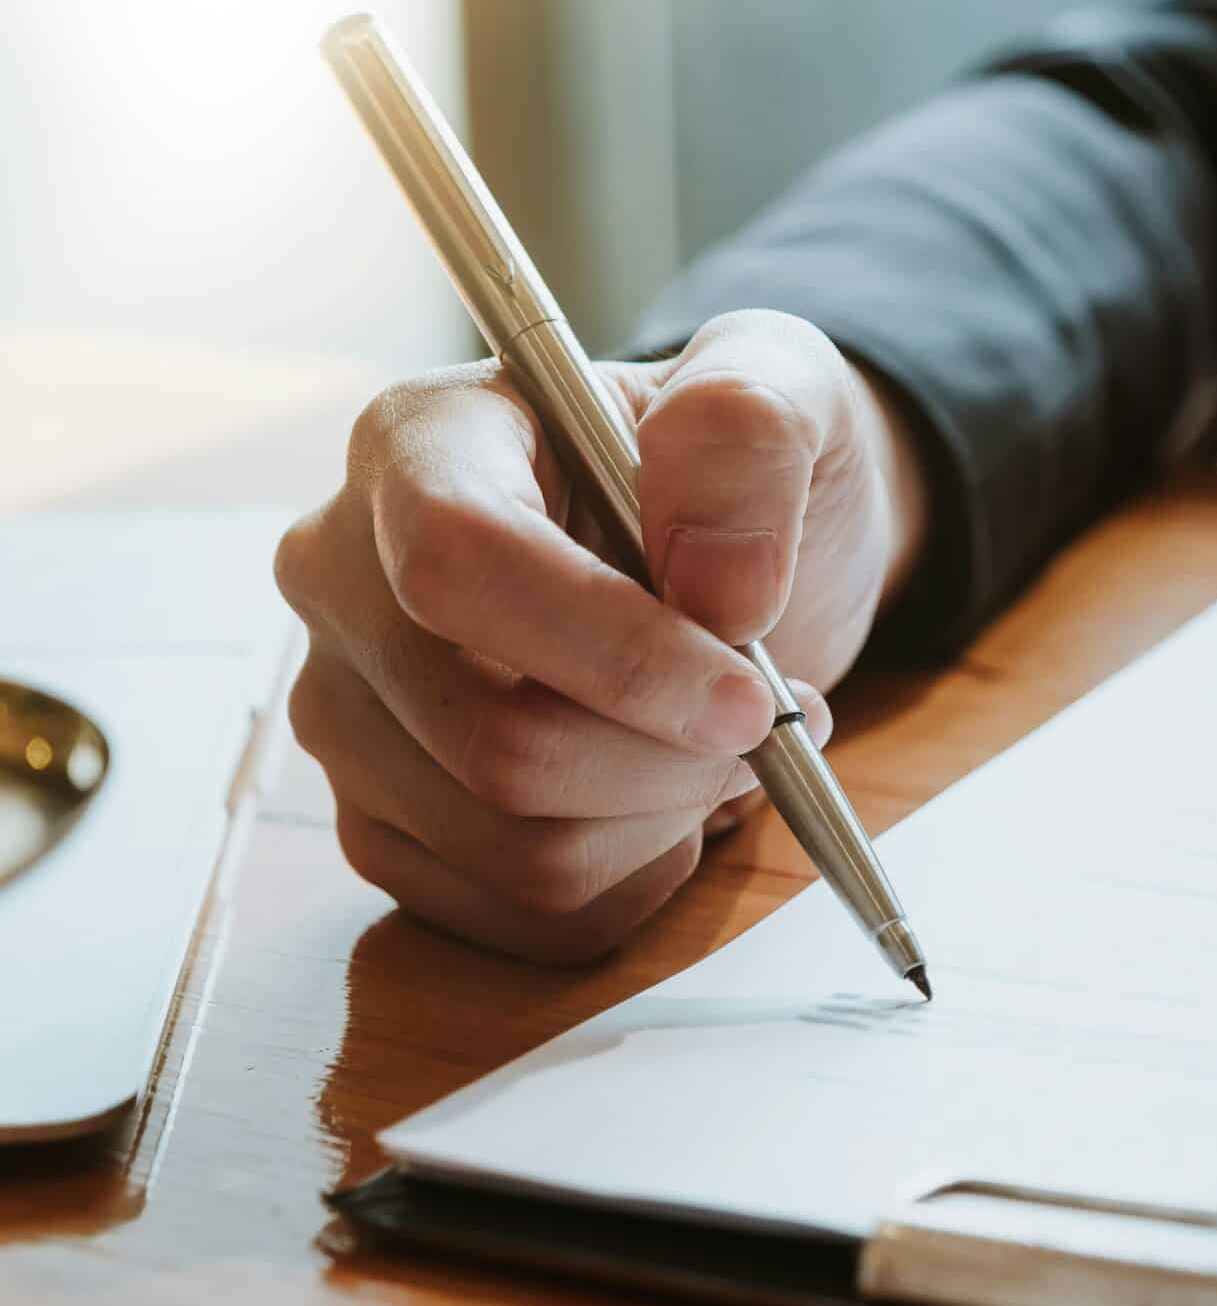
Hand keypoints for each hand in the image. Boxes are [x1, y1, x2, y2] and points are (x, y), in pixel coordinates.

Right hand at [275, 309, 930, 962]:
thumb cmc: (735, 471)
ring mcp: (352, 715)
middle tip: (775, 720)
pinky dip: (638, 877)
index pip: (457, 565)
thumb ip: (751, 437)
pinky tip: (667, 799)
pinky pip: (525, 912)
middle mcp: (345, 581)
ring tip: (723, 746)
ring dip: (667, 819)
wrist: (734, 550)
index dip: (615, 654)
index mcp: (420, 445)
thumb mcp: (782, 392)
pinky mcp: (390, 824)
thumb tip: (723, 592)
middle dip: (671, 759)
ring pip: (515, 846)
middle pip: (492, 743)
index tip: (751, 698)